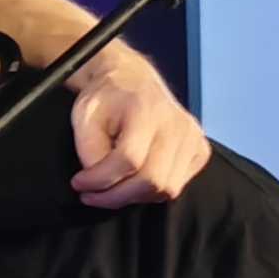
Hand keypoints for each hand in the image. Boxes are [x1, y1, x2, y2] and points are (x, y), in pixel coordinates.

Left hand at [66, 46, 208, 207]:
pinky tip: (134, 179)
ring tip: (111, 186)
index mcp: (147, 110)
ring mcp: (192, 138)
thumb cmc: (107, 99)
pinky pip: (177, 186)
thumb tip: (98, 181)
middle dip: (115, 196)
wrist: (132, 81)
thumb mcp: (84, 116)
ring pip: (166, 189)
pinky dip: (152, 191)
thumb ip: (89, 150)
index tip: (79, 183)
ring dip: (133, 196)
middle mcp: (176, 124)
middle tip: (92, 195)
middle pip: (151, 180)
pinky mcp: (200, 150)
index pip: (128, 159)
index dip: (100, 179)